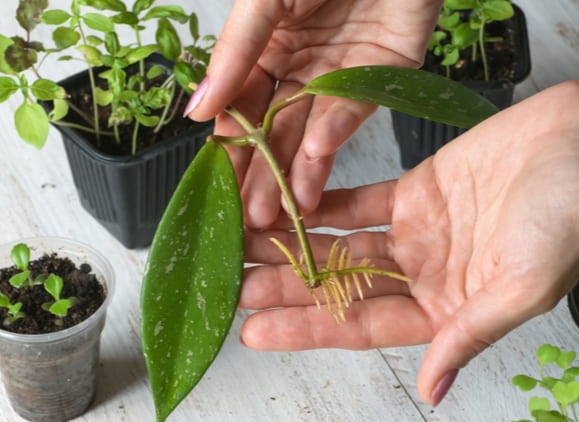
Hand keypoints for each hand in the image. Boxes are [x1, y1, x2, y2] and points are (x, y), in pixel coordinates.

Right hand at [185, 0, 441, 228]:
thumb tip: (197, 110)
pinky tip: (311, 161)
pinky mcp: (382, 73)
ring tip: (281, 213)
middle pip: (275, 129)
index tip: (217, 184)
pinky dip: (333, 133)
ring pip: (312, 130)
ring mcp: (342, 73)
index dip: (230, 145)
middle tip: (248, 218)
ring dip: (296, 171)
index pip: (241, 108)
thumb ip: (235, 52)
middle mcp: (302, 65)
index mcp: (266, 46)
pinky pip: (354, 109)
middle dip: (261, 173)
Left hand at [236, 80, 578, 403]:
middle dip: (287, 289)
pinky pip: (359, 201)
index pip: (363, 327)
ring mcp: (417, 235)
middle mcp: (426, 277)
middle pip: (341, 288)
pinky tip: (287, 206)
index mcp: (449, 311)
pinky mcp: (416, 191)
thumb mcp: (526, 285)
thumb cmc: (572, 214)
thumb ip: (471, 334)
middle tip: (234, 287)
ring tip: (245, 246)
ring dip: (295, 246)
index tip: (257, 332)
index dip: (308, 329)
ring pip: (342, 246)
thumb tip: (433, 389)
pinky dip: (323, 204)